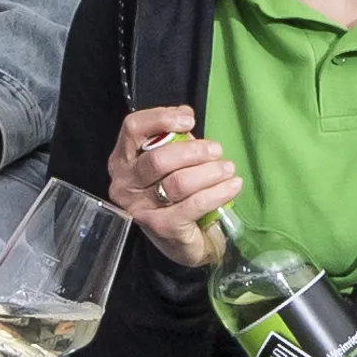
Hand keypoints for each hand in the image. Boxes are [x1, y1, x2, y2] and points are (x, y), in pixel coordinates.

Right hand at [104, 104, 237, 252]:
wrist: (181, 240)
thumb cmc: (174, 194)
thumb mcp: (171, 161)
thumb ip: (173, 138)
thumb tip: (185, 115)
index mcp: (123, 160)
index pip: (132, 128)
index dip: (161, 119)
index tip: (189, 120)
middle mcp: (125, 184)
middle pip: (158, 159)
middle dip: (193, 151)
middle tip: (216, 150)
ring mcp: (141, 208)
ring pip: (178, 182)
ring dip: (210, 172)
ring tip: (228, 168)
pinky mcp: (162, 227)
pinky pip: (194, 204)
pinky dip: (217, 193)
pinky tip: (233, 186)